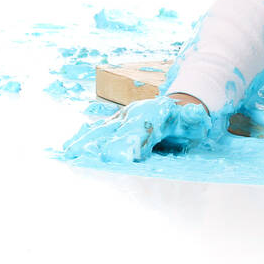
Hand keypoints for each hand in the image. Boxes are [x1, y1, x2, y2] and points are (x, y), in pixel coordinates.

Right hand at [62, 95, 212, 163]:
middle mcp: (134, 113)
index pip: (143, 129)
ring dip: (84, 141)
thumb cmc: (189, 120)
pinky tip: (69, 150)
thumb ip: (194, 118)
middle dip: (99, 143)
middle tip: (83, 158)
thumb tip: (195, 113)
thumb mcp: (196, 119)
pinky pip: (98, 131)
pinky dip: (83, 139)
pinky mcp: (116, 123)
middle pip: (114, 129)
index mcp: (155, 113)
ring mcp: (123, 117)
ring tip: (67, 154)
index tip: (129, 156)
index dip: (135, 141)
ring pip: (101, 130)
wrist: (181, 105)